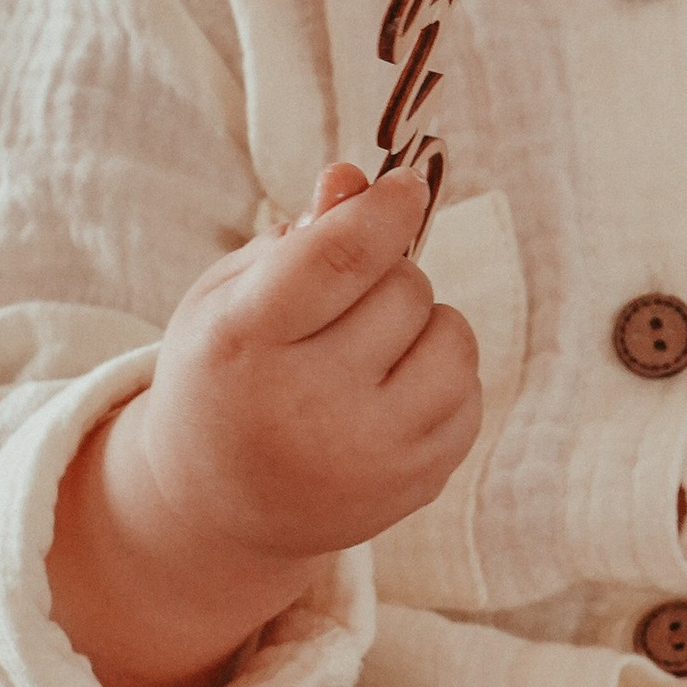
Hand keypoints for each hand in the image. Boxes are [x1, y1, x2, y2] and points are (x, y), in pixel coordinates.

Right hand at [49, 162, 479, 686]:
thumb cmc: (226, 376)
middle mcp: (306, 405)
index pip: (337, 259)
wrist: (216, 507)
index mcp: (245, 343)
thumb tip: (356, 179)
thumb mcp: (232, 299)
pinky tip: (389, 396)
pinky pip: (469, 392)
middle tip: (343, 310)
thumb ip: (298, 239)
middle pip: (404, 289)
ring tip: (374, 348)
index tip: (407, 186)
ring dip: (425, 325)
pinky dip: (441, 377)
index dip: (385, 211)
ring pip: (453, 338)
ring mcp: (367, 454)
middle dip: (387, 277)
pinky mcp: (415, 484)